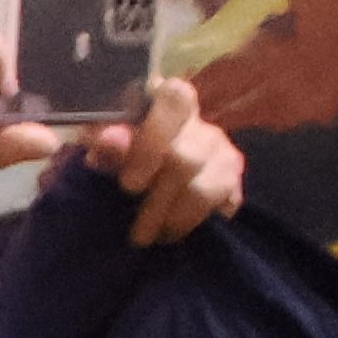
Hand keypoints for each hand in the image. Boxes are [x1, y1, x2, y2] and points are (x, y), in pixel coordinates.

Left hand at [84, 59, 244, 244]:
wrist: (143, 182)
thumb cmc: (119, 156)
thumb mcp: (103, 147)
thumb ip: (106, 143)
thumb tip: (108, 140)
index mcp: (168, 102)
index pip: (175, 100)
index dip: (153, 141)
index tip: (130, 184)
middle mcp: (201, 125)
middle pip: (186, 159)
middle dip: (156, 200)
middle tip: (136, 230)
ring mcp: (222, 152)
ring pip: (204, 188)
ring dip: (173, 219)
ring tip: (149, 237)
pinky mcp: (234, 180)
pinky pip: (223, 203)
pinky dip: (193, 222)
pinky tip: (173, 232)